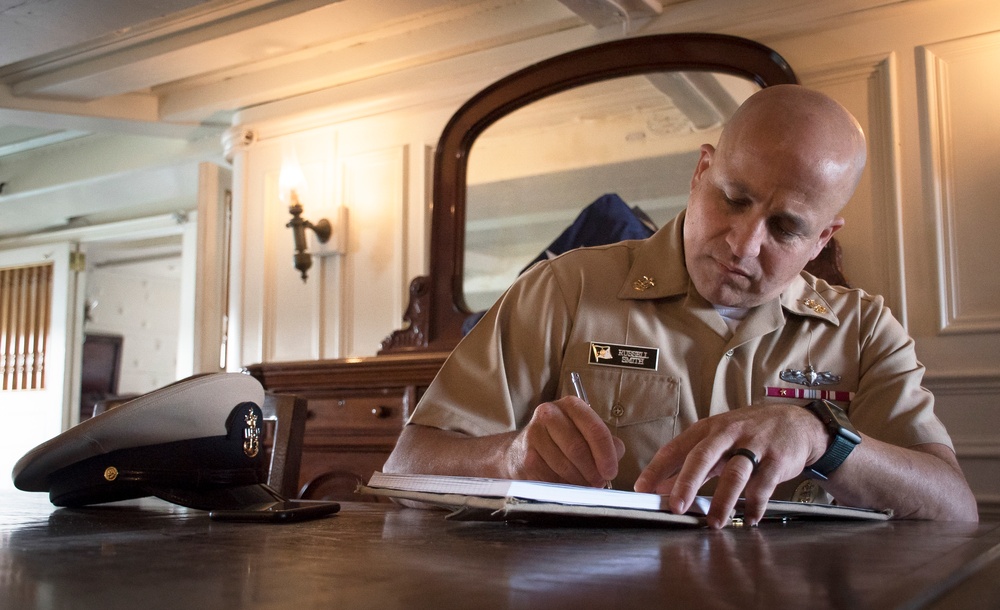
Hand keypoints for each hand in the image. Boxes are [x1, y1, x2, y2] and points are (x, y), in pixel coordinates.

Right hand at [506, 396, 625, 487]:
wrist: (523, 450)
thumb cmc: (563, 442)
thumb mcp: (587, 436)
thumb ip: (608, 444)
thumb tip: (615, 457)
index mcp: (571, 405)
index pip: (595, 429)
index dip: (606, 454)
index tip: (610, 472)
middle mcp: (549, 413)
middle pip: (578, 448)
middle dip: (592, 471)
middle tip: (598, 483)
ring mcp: (534, 433)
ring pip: (564, 465)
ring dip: (578, 481)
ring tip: (583, 485)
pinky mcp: (526, 455)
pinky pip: (549, 476)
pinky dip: (562, 485)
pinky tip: (565, 484)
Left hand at [633, 402, 827, 527]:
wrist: (796, 422)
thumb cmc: (749, 433)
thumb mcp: (717, 442)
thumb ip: (691, 465)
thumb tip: (662, 486)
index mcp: (708, 429)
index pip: (676, 447)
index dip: (657, 468)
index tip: (642, 488)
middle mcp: (728, 433)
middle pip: (702, 457)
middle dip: (687, 483)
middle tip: (675, 507)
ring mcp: (754, 445)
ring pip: (734, 473)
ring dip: (723, 501)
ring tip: (714, 523)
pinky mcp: (777, 459)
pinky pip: (763, 485)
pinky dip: (754, 505)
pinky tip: (748, 519)